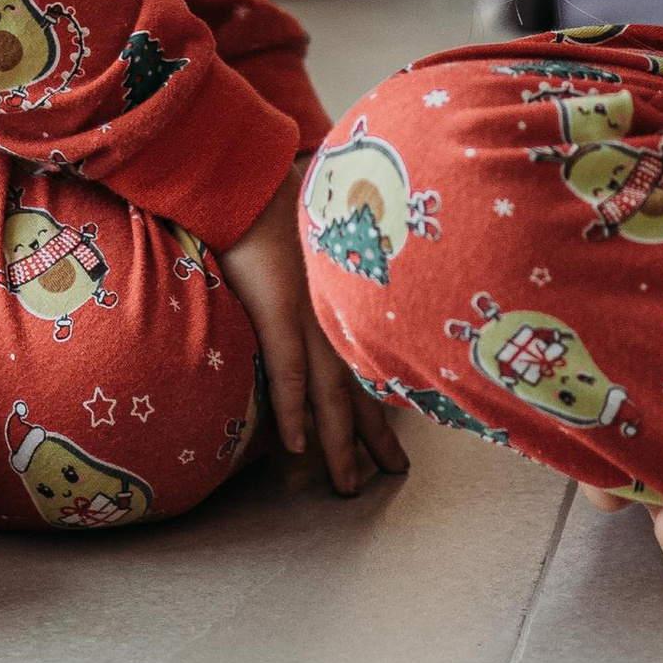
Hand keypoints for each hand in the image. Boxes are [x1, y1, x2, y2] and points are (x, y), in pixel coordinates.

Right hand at [218, 173, 408, 494]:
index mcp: (346, 302)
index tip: (407, 426)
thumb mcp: (327, 236)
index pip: (375, 360)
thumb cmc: (286, 198)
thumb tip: (336, 282)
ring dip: (342, 446)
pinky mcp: (278, 314)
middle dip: (379, 437)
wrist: (255, 175)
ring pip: (332, 397)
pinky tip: (298, 448)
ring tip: (350, 487)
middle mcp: (336, 315)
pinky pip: (288, 375)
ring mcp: (310, 318)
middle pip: (364, 388)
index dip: (390, 397)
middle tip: (396, 474)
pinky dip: (294, 413)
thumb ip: (333, 266)